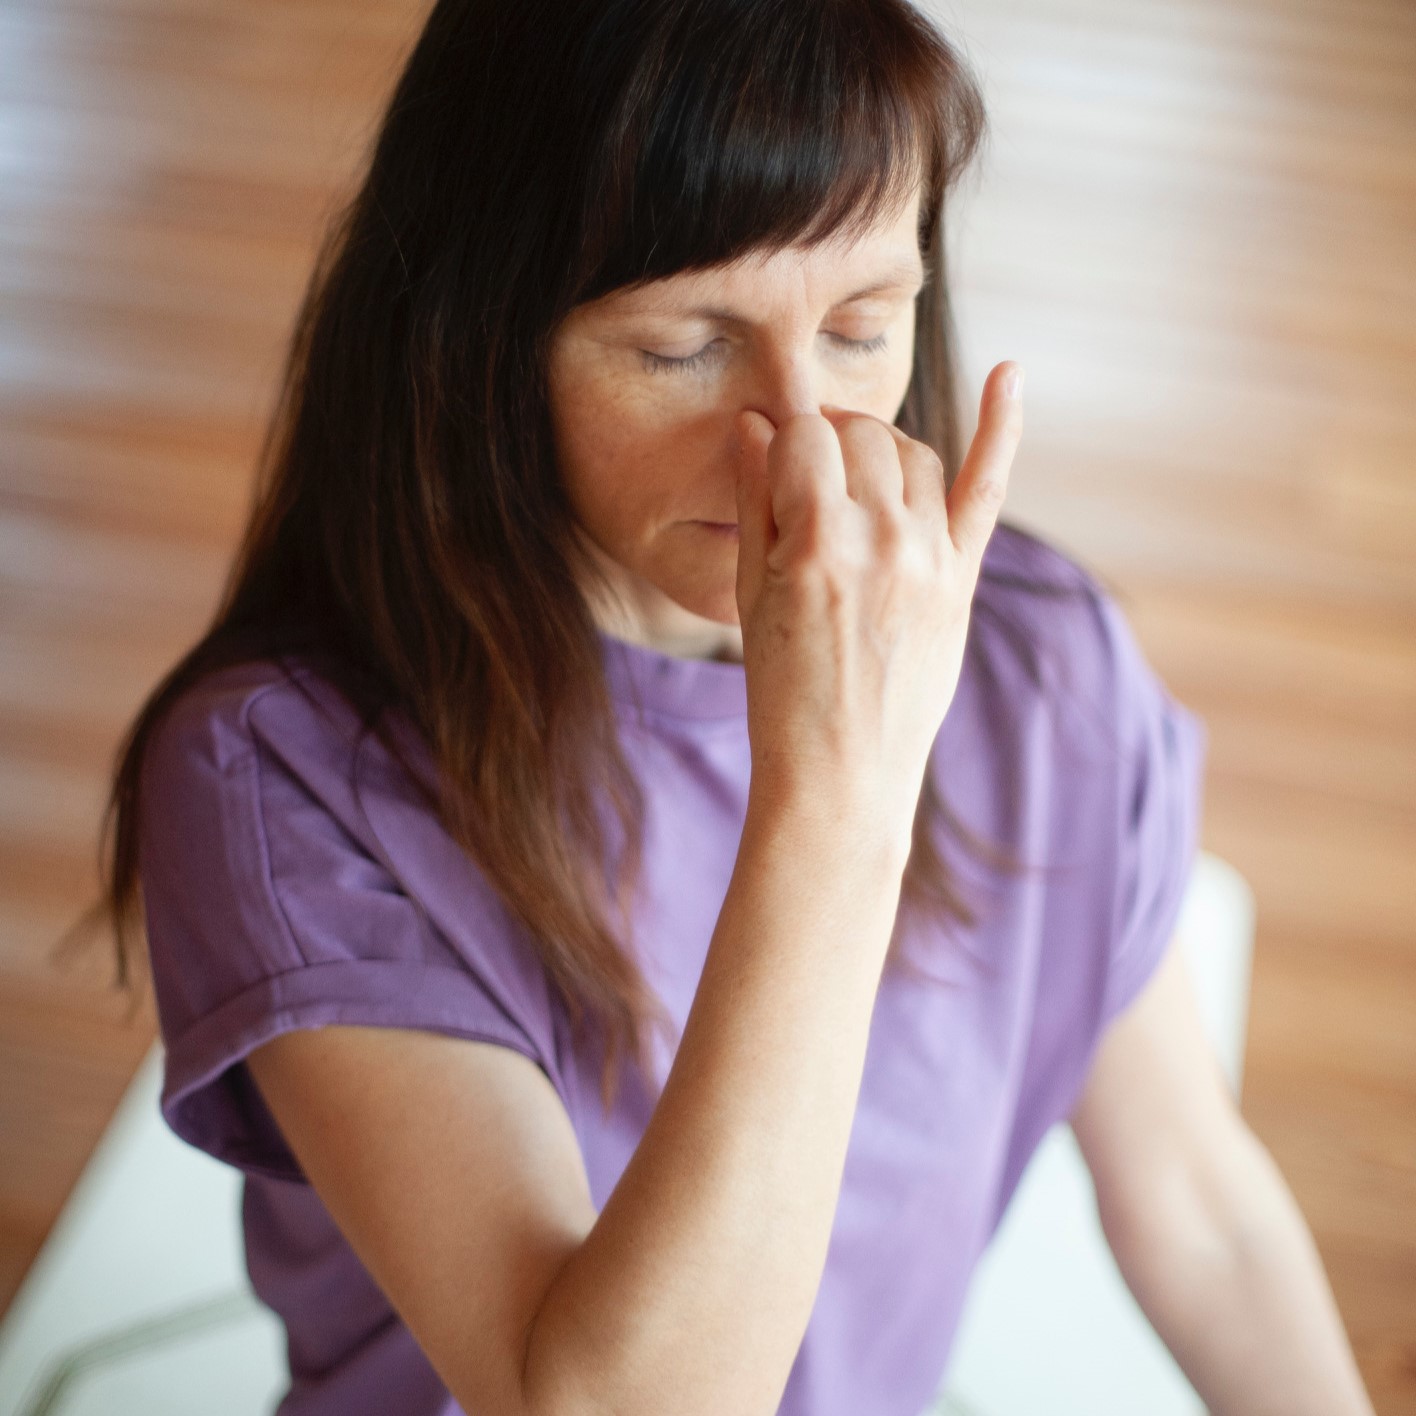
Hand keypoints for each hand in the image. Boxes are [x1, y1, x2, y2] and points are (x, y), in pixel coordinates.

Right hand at [732, 361, 1023, 833]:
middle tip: (808, 476)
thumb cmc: (781, 690)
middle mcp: (882, 539)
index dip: (785, 444)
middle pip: (862, 434)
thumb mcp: (748, 596)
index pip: (805, 436)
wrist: (841, 773)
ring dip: (882, 449)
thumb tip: (751, 423)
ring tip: (855, 480)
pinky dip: (1002, 427)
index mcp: (816, 543)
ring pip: (913, 452)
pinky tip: (1010, 374)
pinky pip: (987, 486)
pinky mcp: (961, 580)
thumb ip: (755, 501)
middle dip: (830, 440)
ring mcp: (930, 558)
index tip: (774, 467)